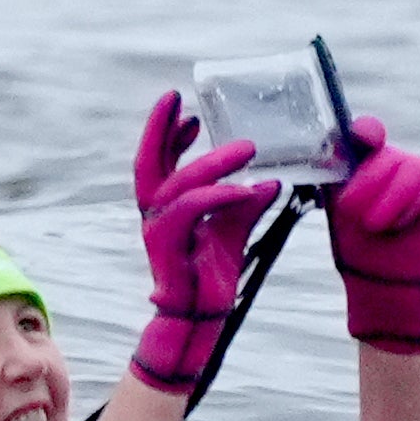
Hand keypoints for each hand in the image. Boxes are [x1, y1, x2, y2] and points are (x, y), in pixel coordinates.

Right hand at [126, 93, 269, 396]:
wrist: (201, 320)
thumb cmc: (213, 277)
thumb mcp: (234, 232)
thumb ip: (245, 205)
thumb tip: (270, 180)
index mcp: (167, 207)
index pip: (161, 161)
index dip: (169, 132)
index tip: (186, 108)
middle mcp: (156, 213)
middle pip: (149, 162)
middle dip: (161, 129)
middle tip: (180, 101)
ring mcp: (158, 229)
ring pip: (177, 183)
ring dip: (213, 161)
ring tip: (249, 147)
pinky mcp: (168, 247)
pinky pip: (191, 211)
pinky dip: (220, 196)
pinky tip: (248, 189)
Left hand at [326, 117, 419, 352]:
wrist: (376, 270)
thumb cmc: (352, 232)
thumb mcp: (335, 199)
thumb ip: (333, 170)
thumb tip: (326, 146)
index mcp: (366, 157)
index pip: (369, 131)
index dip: (367, 131)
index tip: (361, 140)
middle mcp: (396, 160)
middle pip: (390, 155)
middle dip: (368, 183)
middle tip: (351, 210)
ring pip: (415, 168)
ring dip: (391, 198)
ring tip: (372, 224)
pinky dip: (414, 207)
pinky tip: (397, 225)